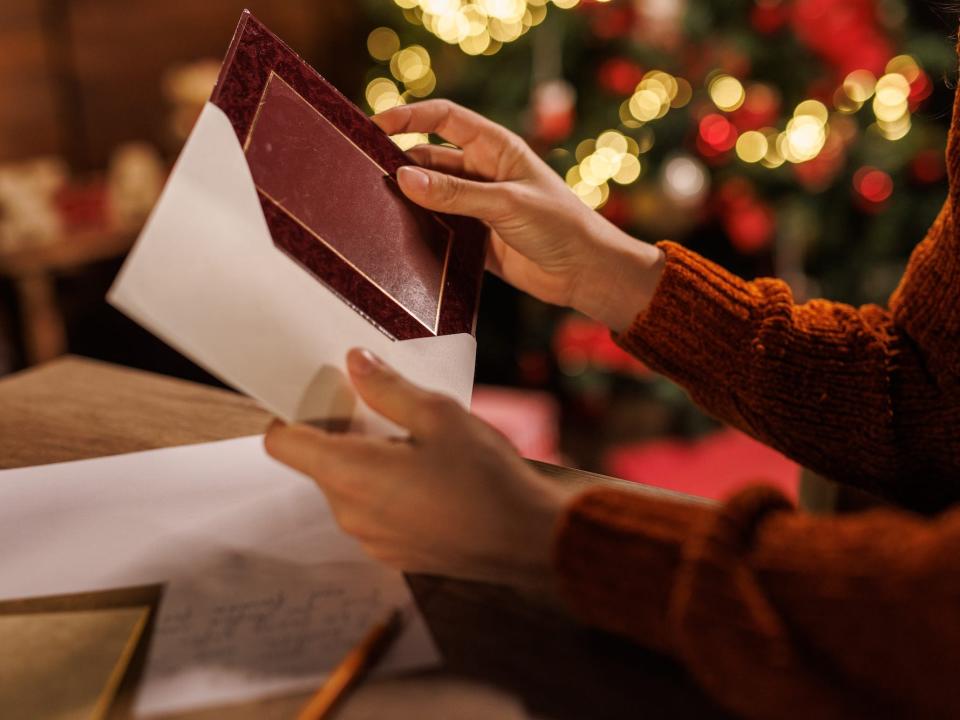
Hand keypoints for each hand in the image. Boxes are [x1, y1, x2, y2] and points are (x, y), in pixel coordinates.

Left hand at [264, 349, 573, 590]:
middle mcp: (349, 513)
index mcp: (349, 474)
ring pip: (348, 489)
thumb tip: (353, 362)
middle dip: (342, 435)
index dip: (293, 415)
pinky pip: (373, 514)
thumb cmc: (485, 475)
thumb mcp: (439, 415)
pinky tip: (432, 482)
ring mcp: (371, 541)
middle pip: (319, 464)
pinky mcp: (395, 555)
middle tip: (389, 413)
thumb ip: (387, 388)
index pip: (282, 443)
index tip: (326, 398)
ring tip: (418, 448)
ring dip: (368, 465)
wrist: (530, 541)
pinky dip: (387, 493)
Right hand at [373, 100, 664, 332]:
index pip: (446, 119)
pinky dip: (419, 231)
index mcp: (496, 149)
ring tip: (374, 204)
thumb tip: (404, 178)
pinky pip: (438, 229)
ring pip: (430, 196)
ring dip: (408, 199)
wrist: (584, 273)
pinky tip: (397, 236)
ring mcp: (476, 206)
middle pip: (430, 158)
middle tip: (366, 174)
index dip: (411, 117)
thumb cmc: (560, 226)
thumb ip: (455, 193)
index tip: (377, 124)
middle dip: (400, 162)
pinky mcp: (474, 239)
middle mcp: (483, 173)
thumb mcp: (505, 203)